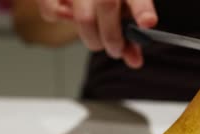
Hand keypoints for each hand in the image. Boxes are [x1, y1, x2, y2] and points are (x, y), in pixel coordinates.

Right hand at [35, 0, 157, 67]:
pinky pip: (51, 10)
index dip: (142, 10)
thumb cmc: (111, 2)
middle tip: (115, 50)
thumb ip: (131, 36)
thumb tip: (134, 61)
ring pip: (83, 17)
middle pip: (107, 6)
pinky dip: (57, 18)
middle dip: (113, 37)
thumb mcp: (125, 13)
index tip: (148, 23)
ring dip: (92, 39)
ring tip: (97, 41)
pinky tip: (67, 17)